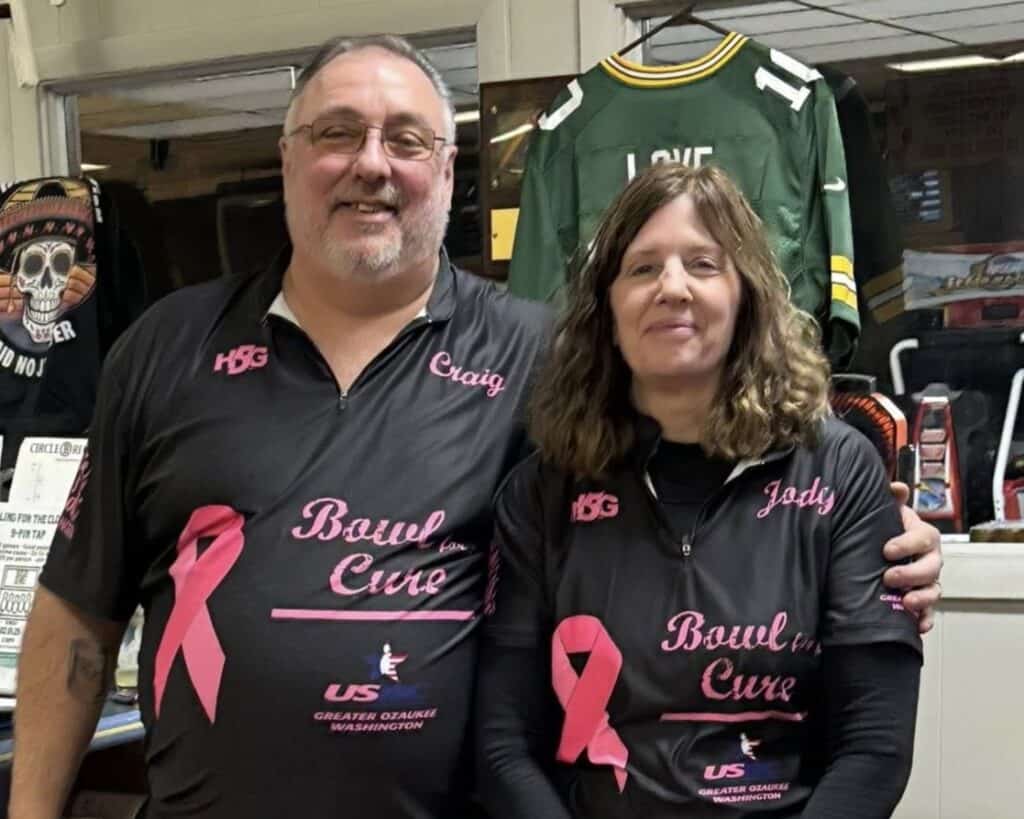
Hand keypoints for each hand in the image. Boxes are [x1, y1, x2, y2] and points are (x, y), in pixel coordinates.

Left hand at [883, 482, 942, 633]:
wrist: (882, 548)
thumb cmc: (887, 528)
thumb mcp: (887, 511)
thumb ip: (891, 498)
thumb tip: (896, 487)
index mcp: (922, 535)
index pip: (923, 538)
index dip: (907, 544)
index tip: (887, 550)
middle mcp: (930, 558)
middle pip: (932, 568)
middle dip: (912, 574)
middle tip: (889, 577)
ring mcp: (928, 580)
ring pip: (934, 590)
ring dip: (922, 598)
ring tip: (906, 603)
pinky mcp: (921, 599)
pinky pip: (929, 612)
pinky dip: (924, 619)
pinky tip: (917, 626)